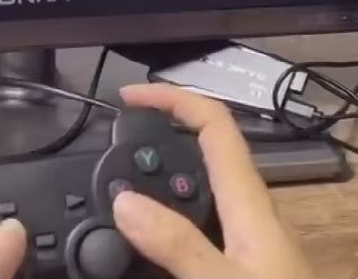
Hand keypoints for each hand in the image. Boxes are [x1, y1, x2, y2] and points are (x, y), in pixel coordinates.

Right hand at [112, 85, 316, 278]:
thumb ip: (178, 246)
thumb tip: (125, 200)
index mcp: (252, 205)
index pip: (215, 125)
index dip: (174, 98)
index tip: (128, 96)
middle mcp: (252, 217)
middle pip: (200, 161)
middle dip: (153, 152)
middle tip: (105, 170)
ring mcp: (249, 247)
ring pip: (196, 202)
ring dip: (156, 196)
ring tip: (113, 213)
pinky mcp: (244, 271)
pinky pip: (198, 238)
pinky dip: (166, 238)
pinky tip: (143, 259)